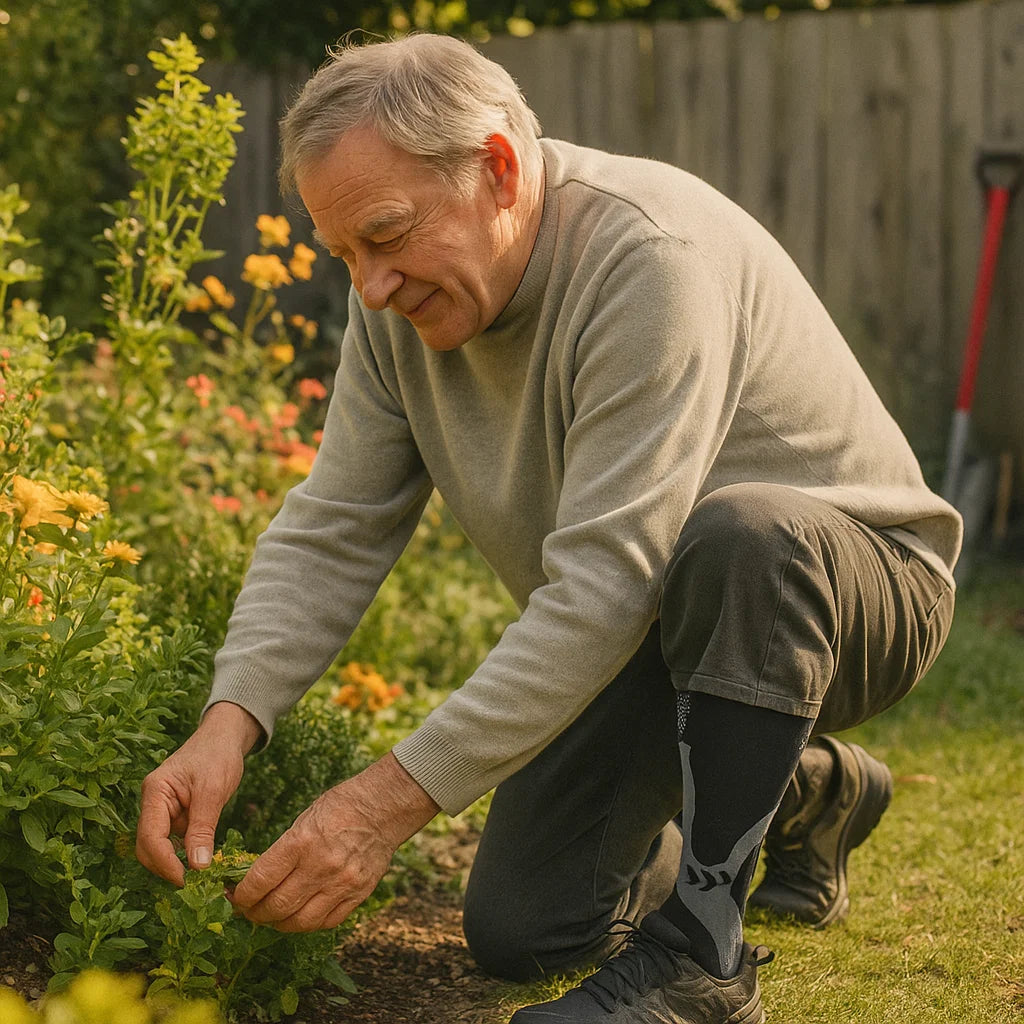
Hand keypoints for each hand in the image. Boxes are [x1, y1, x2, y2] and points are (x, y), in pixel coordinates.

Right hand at [136, 702, 262, 885]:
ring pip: (159, 847)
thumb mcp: (213, 790)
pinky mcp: (175, 816)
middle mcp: (152, 803)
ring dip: (174, 863)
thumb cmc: (218, 755)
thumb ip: (203, 827)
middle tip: (192, 884)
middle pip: (148, 846)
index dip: (164, 863)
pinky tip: (200, 864)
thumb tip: (198, 867)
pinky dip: (184, 855)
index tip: (185, 880)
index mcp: (155, 791)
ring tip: (199, 877)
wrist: (225, 738)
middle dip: (166, 867)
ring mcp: (162, 810)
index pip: (150, 836)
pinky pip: (173, 842)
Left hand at [229, 753, 438, 931]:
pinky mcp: (358, 894)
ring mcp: (342, 884)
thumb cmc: (340, 807)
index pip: (260, 882)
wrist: (384, 807)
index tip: (235, 896)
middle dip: (255, 914)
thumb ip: (283, 853)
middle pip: (276, 907)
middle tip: (249, 910)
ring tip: (272, 917)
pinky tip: (300, 915)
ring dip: (279, 924)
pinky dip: (308, 924)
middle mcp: (320, 867)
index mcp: (301, 842)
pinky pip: (326, 922)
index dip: (241, 896)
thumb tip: (257, 881)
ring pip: (299, 922)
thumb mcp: (303, 820)